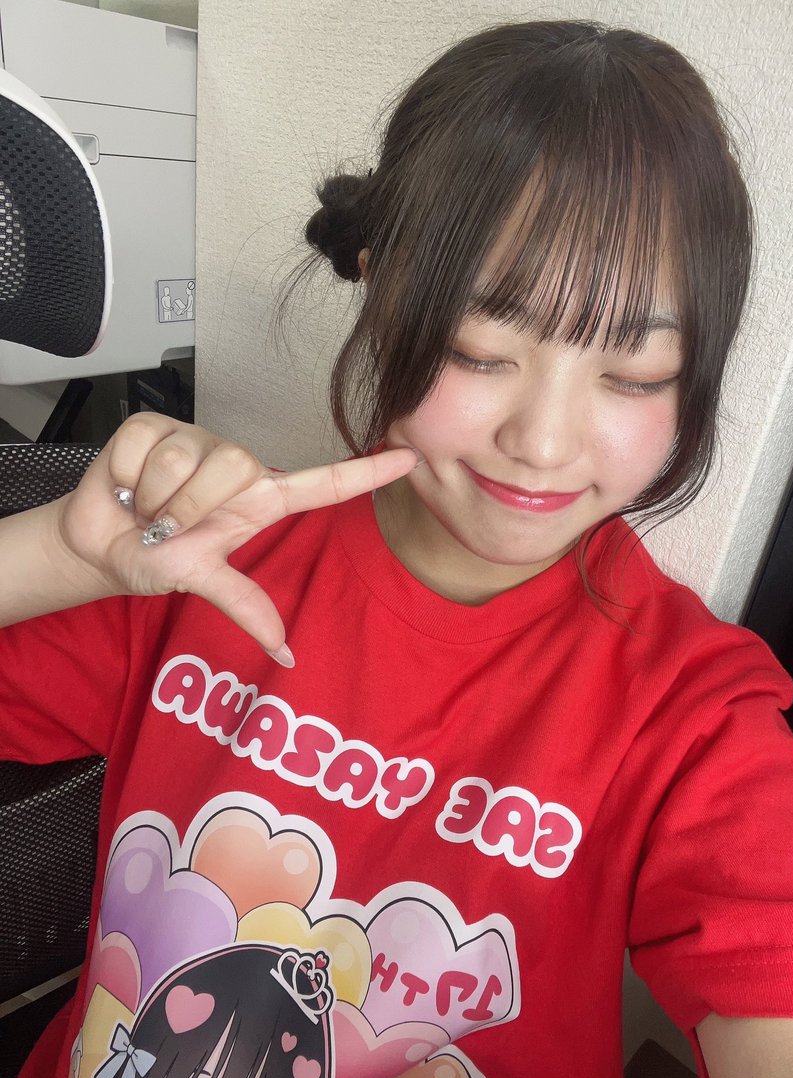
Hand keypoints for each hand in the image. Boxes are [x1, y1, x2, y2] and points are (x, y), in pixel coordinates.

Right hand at [52, 414, 417, 663]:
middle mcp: (235, 465)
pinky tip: (125, 486)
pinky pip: (146, 448)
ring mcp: (195, 440)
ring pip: (184, 460)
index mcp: (258, 502)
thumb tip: (287, 653)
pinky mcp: (155, 424)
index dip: (365, 473)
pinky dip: (125, 478)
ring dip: (153, 497)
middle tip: (166, 526)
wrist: (97, 545)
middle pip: (233, 467)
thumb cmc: (156, 558)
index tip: (410, 459)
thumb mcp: (201, 582)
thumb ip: (245, 607)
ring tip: (144, 508)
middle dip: (189, 508)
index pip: (323, 486)